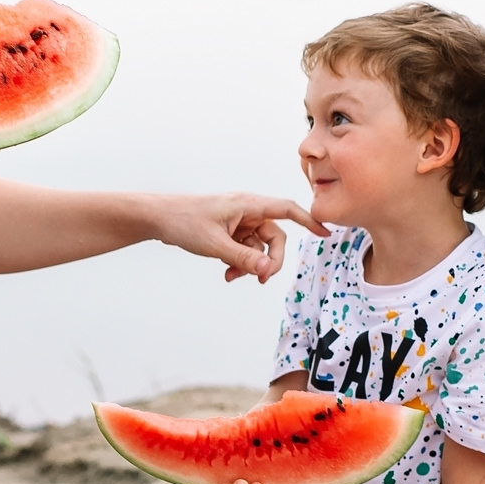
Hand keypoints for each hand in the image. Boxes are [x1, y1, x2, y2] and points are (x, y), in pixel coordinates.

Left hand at [150, 193, 325, 282]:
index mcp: (247, 204)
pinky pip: (244, 250)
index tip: (326, 232)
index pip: (286, 210)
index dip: (308, 220)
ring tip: (232, 276)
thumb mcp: (215, 244)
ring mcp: (238, 222)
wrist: (158, 218)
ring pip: (258, 247)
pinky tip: (226, 273)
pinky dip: (239, 263)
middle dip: (270, 259)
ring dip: (250, 265)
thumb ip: (243, 259)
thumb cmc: (184, 221)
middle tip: (262, 279)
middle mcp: (247, 211)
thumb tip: (268, 271)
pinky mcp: (229, 231)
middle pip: (274, 237)